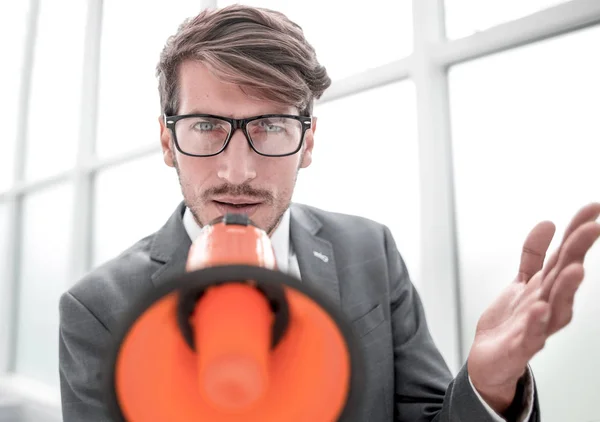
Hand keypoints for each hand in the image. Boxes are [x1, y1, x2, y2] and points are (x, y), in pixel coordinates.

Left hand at [467, 202, 599, 415]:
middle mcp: (549, 305)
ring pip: (556, 306)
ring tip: (575, 268)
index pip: (565, 255)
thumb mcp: (522, 282)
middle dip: (577, 252)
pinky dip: (535, 323)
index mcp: (548, 287)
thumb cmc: (513, 321)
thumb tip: (548, 223)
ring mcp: (537, 326)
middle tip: (592, 228)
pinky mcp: (521, 347)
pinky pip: (530, 334)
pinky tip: (539, 309)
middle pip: (564, 276)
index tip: (593, 207)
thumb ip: (533, 254)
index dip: (577, 232)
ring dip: (566, 288)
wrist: (491, 360)